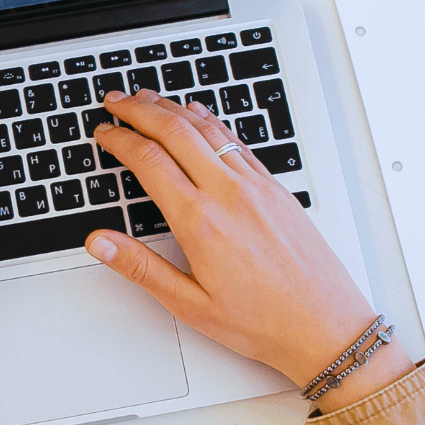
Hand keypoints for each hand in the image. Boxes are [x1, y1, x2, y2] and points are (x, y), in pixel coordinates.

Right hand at [86, 89, 413, 412]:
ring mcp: (256, 187)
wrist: (324, 326)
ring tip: (149, 98)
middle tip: (116, 101)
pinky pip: (237, 143)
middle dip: (140, 110)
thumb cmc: (263, 322)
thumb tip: (100, 242)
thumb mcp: (190, 304)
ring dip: (173, 108)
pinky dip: (212, 122)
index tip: (103, 132)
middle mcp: (229, 194)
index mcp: (201, 222)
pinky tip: (200, 115)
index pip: (149, 161)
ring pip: (208, 129)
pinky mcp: (276, 189)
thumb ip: (140, 268)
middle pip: (176, 131)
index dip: (120, 139)